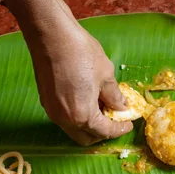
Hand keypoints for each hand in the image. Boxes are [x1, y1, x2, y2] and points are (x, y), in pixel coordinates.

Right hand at [24, 10, 132, 145]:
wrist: (51, 35)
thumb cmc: (81, 52)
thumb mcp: (106, 74)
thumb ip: (114, 96)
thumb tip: (121, 107)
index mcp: (83, 115)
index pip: (105, 132)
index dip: (119, 129)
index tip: (128, 124)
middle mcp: (65, 119)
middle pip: (86, 139)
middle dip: (102, 133)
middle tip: (115, 120)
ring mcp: (52, 112)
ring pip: (73, 130)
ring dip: (88, 125)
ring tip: (101, 108)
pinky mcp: (45, 101)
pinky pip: (64, 118)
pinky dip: (77, 116)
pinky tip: (86, 101)